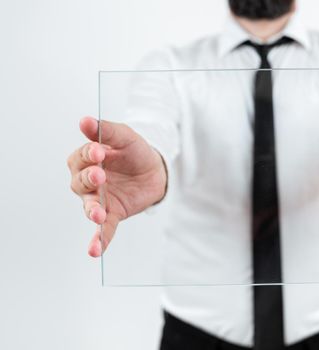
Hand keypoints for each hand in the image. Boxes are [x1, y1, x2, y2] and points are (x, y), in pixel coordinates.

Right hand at [67, 117, 166, 256]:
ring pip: (89, 205)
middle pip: (80, 182)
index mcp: (87, 159)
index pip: (80, 158)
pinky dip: (99, 240)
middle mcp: (87, 181)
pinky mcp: (113, 213)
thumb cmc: (135, 151)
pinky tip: (94, 251)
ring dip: (92, 209)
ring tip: (97, 214)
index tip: (99, 152)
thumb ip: (106, 130)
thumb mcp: (126, 137)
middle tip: (100, 175)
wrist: (156, 169)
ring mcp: (100, 199)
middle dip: (89, 179)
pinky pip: (104, 229)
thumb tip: (85, 120)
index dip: (88, 155)